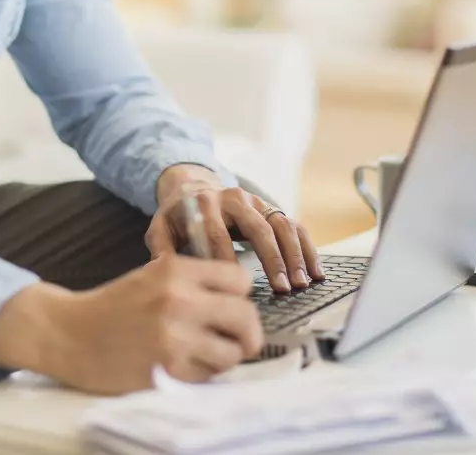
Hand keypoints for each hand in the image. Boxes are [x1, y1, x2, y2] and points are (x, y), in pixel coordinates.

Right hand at [0, 255, 263, 393]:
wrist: (68, 334)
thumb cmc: (113, 305)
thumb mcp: (152, 276)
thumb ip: (193, 282)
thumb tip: (238, 299)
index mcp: (176, 270)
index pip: (240, 280)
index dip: (240, 296)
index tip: (232, 306)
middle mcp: (180, 300)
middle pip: (246, 317)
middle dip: (247, 332)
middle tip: (240, 340)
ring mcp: (175, 337)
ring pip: (233, 352)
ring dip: (226, 357)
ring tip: (206, 355)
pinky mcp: (167, 370)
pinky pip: (209, 375)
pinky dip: (204, 374)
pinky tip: (185, 366)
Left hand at [146, 165, 324, 292]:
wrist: (192, 187)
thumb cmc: (178, 216)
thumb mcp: (160, 226)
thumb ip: (160, 247)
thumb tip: (161, 271)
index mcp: (205, 203)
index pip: (218, 234)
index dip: (228, 261)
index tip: (236, 289)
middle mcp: (234, 198)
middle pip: (258, 228)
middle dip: (272, 259)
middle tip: (282, 288)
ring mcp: (256, 201)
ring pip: (281, 226)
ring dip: (294, 256)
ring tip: (302, 284)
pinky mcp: (270, 208)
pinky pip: (294, 225)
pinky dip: (307, 248)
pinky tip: (316, 272)